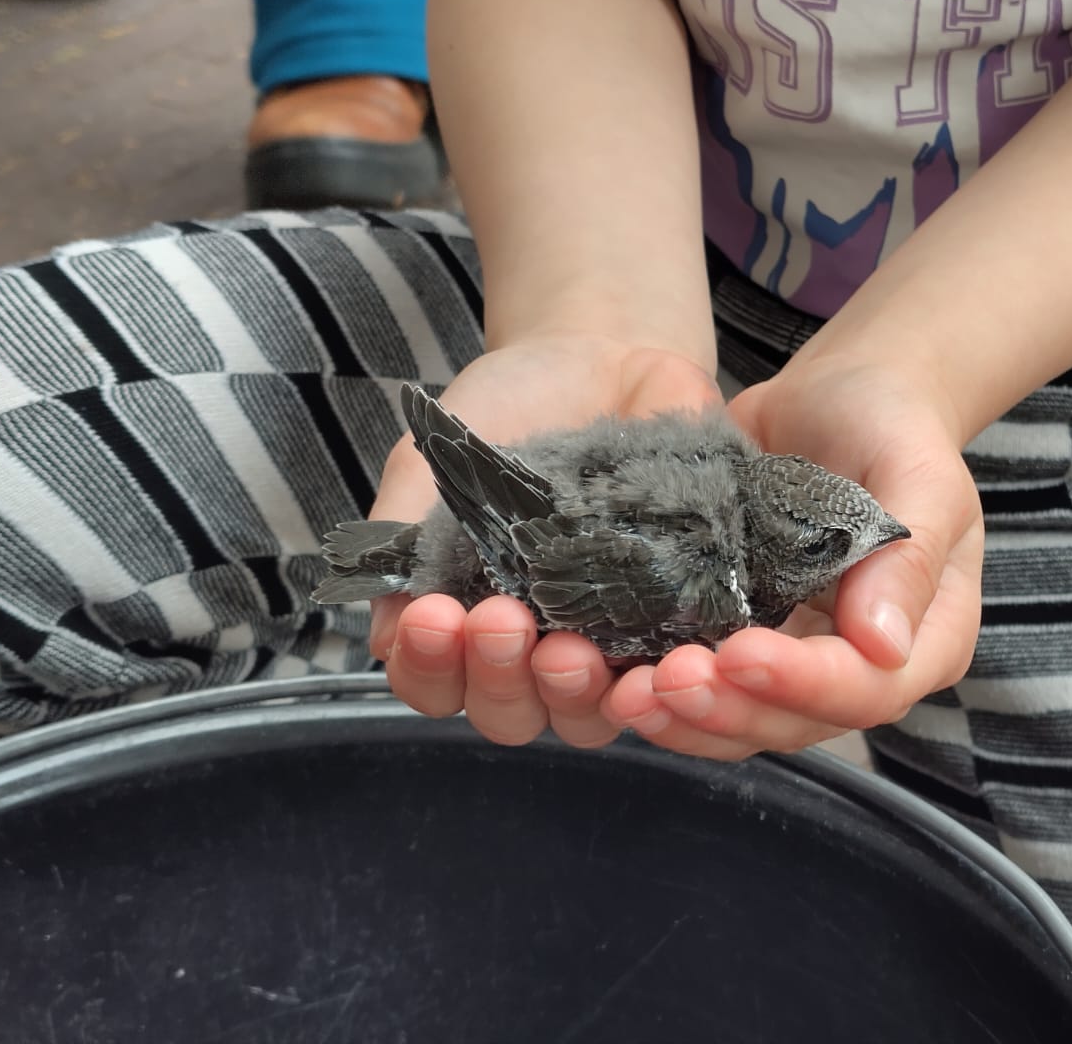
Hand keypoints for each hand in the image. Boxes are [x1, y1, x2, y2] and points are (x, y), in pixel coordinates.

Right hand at [369, 333, 720, 748]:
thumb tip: (386, 631)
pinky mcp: (686, 617)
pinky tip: (655, 651)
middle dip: (499, 679)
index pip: (439, 687)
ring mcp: (614, 642)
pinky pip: (679, 667)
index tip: (430, 617)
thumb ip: (402, 538)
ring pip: (592, 714)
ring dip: (573, 692)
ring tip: (568, 648)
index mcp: (470, 625)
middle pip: (514, 715)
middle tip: (500, 620)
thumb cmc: (504, 413)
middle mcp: (540, 649)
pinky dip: (665, 673)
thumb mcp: (431, 461)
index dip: (429, 670)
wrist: (597, 356)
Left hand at [600, 357, 983, 758]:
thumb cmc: (891, 421)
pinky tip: (612, 679)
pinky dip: (661, 693)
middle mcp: (863, 666)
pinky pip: (706, 688)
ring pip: (744, 721)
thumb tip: (883, 647)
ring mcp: (799, 658)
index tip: (741, 652)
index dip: (804, 684)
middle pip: (799, 722)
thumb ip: (907, 557)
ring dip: (685, 719)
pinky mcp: (743, 637)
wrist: (839, 395)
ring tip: (626, 694)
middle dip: (729, 709)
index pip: (870, 688)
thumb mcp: (919, 471)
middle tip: (666, 679)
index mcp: (926, 637)